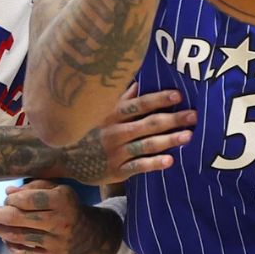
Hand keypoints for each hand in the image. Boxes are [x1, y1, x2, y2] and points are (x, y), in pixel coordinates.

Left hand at [0, 180, 121, 253]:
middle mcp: (61, 223)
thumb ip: (34, 187)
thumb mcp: (58, 190)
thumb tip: (8, 192)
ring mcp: (57, 244)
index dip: (11, 199)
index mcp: (63, 201)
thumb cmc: (67, 207)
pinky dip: (11, 246)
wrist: (91, 235)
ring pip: (18, 237)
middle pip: (18, 219)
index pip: (28, 199)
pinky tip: (7, 238)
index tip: (5, 199)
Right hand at [59, 83, 195, 185]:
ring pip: (146, 145)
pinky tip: (170, 161)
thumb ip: (120, 98)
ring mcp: (115, 152)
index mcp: (112, 114)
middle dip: (173, 119)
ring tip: (188, 136)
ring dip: (168, 140)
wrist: (59, 156)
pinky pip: (137, 167)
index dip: (159, 98)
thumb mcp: (99, 111)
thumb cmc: (85, 130)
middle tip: (194, 116)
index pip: (139, 104)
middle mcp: (115, 131)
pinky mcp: (115, 171)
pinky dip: (153, 163)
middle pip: (148, 123)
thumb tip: (139, 83)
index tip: (178, 95)